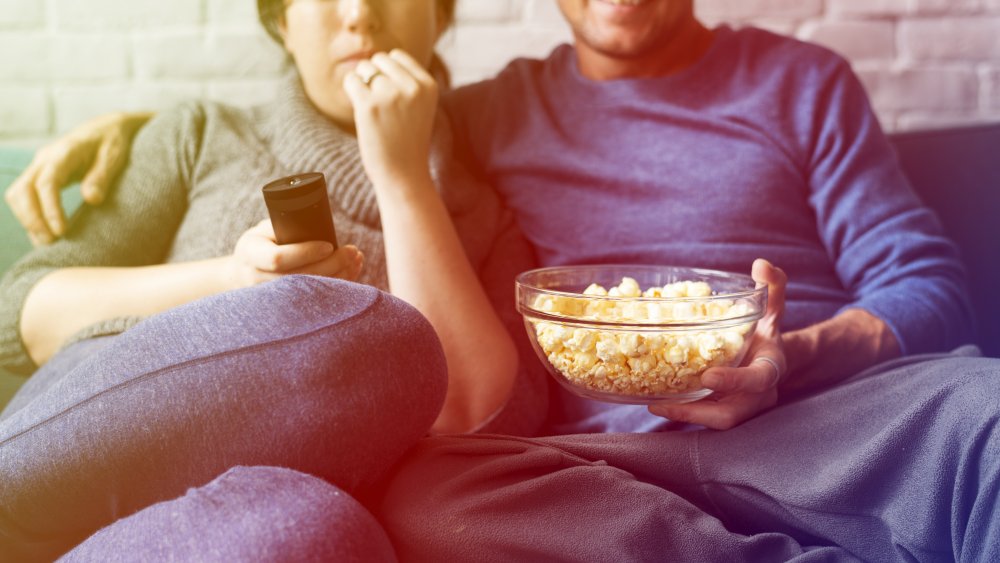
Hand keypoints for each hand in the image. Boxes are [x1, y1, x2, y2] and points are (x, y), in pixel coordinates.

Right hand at [4, 112, 151, 244]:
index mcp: (64, 152)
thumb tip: (91, 199)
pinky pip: (25, 198)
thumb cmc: (113, 141)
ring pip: (18, 195)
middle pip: (22, 190)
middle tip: (51, 242)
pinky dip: (30, 216)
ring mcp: (39, 167)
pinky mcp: (41, 176)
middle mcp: (45, 159)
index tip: (61, 231)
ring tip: (47, 243)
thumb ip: (102, 176)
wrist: (106, 128)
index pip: (47, 182)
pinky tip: (44, 234)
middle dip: (32, 218)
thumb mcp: (114, 156)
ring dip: (28, 219)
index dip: (50, 209)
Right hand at [224, 220, 363, 289]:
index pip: (278, 258)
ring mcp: (268, 298)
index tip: (329, 245)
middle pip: (299, 278)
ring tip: (356, 259)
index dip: (305, 253)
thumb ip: (284, 227)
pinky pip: (314, 300)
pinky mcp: (284, 308)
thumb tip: (317, 221)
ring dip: (339, 277)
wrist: (243, 273)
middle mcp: (256, 279)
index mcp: (250, 254)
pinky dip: (337, 287)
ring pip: (309, 293)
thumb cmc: (260, 244)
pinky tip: (352, 273)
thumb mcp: (264, 229)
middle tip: (352, 251)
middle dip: (330, 265)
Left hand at [342, 49, 438, 187]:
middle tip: (380, 105)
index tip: (390, 96)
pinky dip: (351, 92)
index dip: (386, 73)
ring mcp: (390, 95)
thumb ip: (407, 81)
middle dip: (373, 77)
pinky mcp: (369, 105)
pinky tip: (361, 110)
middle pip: (379, 60)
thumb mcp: (420, 107)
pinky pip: (351, 81)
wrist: (404, 174)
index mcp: (428, 85)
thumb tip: (376, 58)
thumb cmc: (408, 141)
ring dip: (362, 85)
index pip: (397, 56)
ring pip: (364, 69)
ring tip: (373, 110)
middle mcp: (412, 87)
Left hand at [649, 259, 787, 429]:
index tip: (708, 376)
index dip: (736, 381)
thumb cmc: (767, 333)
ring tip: (655, 404)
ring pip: (714, 421)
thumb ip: (772, 287)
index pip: (759, 379)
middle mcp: (757, 395)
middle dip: (700, 412)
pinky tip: (655, 401)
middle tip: (667, 403)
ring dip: (684, 415)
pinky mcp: (723, 410)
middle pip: (733, 415)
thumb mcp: (772, 310)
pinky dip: (681, 412)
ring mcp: (739, 406)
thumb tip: (762, 264)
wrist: (771, 359)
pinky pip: (703, 416)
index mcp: (770, 368)